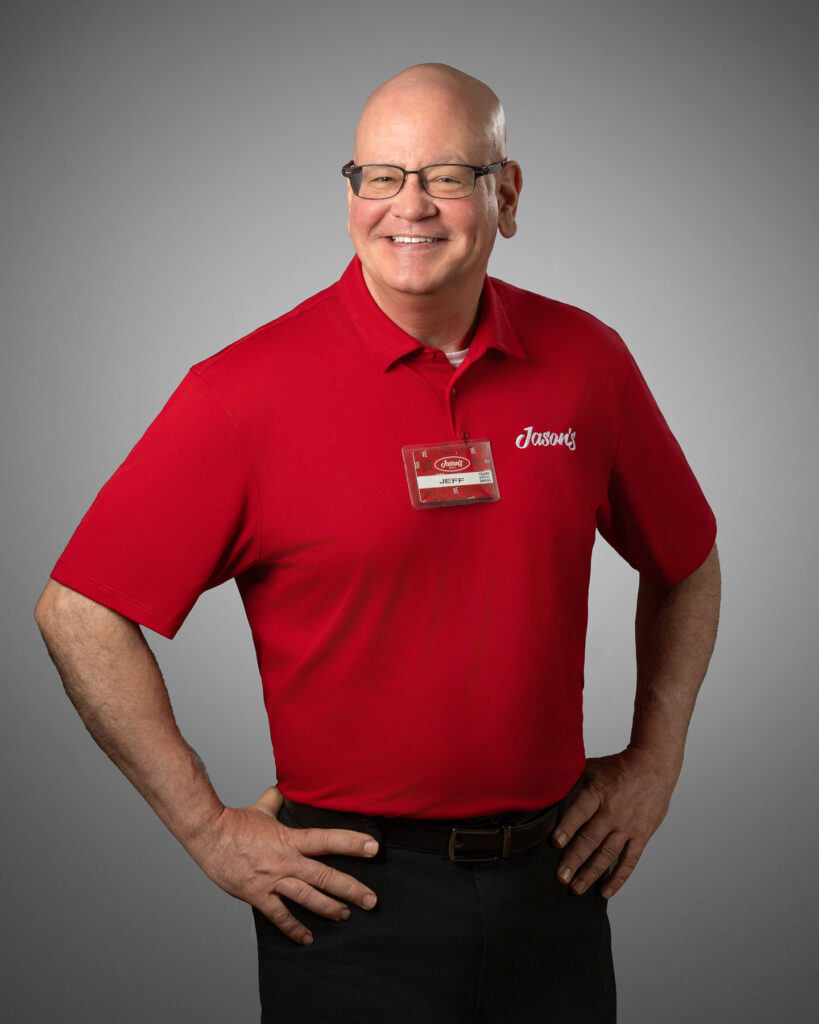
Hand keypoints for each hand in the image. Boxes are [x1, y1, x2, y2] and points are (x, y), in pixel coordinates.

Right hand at [186, 786, 378, 944]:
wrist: (209, 835)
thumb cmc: (235, 822)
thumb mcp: (262, 808)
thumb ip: (276, 800)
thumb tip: (282, 789)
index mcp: (291, 839)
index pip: (328, 840)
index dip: (352, 843)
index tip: (373, 848)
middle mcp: (287, 861)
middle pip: (325, 877)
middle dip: (351, 889)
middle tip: (371, 900)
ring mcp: (273, 880)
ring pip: (308, 898)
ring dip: (329, 909)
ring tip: (345, 915)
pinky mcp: (258, 895)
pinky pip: (279, 916)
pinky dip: (294, 929)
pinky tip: (307, 938)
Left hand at [551, 749, 678, 898]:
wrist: (653, 766)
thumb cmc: (618, 767)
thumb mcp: (591, 767)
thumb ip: (572, 782)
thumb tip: (546, 790)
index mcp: (598, 792)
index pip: (581, 811)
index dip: (568, 826)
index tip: (556, 842)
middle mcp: (612, 811)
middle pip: (591, 838)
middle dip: (574, 860)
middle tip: (560, 877)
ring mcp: (628, 826)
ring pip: (607, 854)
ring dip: (591, 873)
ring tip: (576, 888)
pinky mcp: (641, 836)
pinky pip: (629, 861)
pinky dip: (617, 878)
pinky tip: (605, 891)